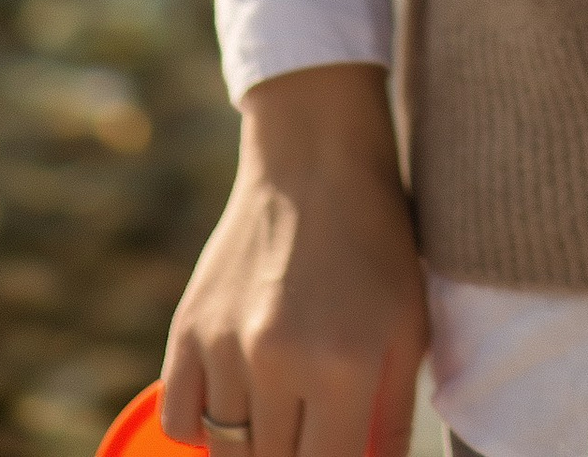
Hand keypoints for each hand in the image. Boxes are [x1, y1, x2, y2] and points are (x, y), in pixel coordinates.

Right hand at [161, 64, 429, 456]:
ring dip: (254, 445)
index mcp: (345, 365)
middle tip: (311, 429)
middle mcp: (279, 360)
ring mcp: (227, 343)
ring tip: (281, 415)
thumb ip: (392, 417)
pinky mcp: (190, 325)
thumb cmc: (375, 243)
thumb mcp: (408, 324)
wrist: (317, 160)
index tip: (334, 447)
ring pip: (227, 448)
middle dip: (296, 454)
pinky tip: (233, 408)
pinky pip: (179, 419)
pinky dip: (201, 430)